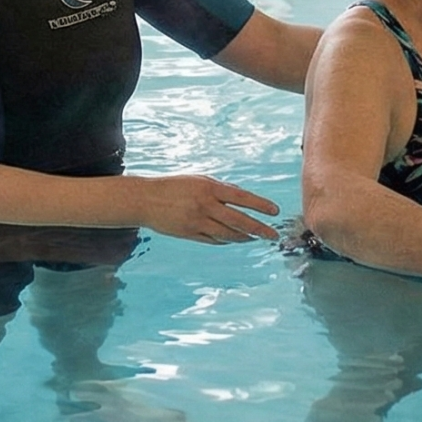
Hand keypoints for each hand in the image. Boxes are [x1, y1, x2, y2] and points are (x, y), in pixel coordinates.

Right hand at [138, 175, 280, 243]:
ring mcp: (197, 222)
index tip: (275, 211)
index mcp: (209, 188)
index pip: (241, 198)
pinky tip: (237, 240)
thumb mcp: (198, 180)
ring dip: (245, 237)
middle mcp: (205, 205)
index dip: (260, 205)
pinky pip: (214, 240)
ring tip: (256, 238)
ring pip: (228, 234)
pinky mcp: (190, 234)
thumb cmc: (174, 186)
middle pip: (238, 220)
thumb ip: (221, 188)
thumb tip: (242, 197)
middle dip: (259, 228)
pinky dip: (227, 240)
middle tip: (273, 234)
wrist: (145, 200)